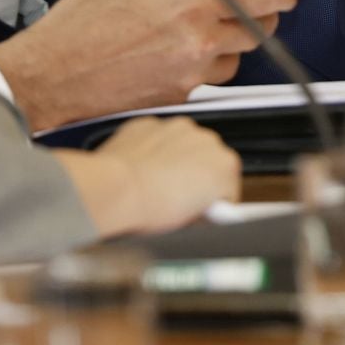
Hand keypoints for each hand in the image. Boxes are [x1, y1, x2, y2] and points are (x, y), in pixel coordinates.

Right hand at [0, 0, 297, 131]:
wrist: (52, 78)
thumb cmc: (80, 26)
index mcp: (190, 6)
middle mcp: (198, 44)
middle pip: (260, 31)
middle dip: (257, 14)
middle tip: (239, 3)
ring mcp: (192, 76)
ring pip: (236, 58)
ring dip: (227, 42)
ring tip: (191, 29)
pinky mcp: (180, 97)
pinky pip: (208, 77)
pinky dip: (202, 62)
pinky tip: (170, 51)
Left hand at [75, 116, 241, 235]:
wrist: (116, 189)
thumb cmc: (152, 207)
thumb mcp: (192, 220)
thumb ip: (205, 208)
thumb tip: (203, 208)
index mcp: (225, 164)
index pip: (228, 187)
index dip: (214, 204)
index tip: (202, 211)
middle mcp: (206, 139)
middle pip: (208, 163)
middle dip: (197, 179)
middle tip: (178, 201)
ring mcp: (177, 128)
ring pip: (183, 146)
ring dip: (175, 161)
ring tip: (157, 186)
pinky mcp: (151, 124)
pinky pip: (157, 139)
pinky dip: (152, 151)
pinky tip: (142, 171)